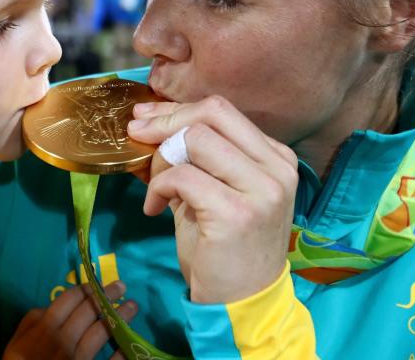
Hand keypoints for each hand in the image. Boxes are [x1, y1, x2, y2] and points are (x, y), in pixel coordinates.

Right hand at [3, 281, 135, 359]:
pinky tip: (130, 344)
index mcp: (45, 330)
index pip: (67, 301)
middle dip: (105, 296)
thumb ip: (30, 322)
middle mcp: (63, 342)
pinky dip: (120, 355)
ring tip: (133, 306)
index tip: (97, 283)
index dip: (84, 289)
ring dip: (118, 318)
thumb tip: (48, 307)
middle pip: (87, 313)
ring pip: (100, 334)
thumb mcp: (16, 344)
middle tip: (121, 285)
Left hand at [127, 96, 298, 303]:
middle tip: (138, 138)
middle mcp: (276, 169)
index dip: (177, 110)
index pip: (221, 111)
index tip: (145, 118)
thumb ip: (189, 157)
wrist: (240, 305)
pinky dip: (159, 187)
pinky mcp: (238, 214)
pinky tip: (154, 208)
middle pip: (211, 114)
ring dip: (163, 159)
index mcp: (275, 158)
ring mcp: (262, 190)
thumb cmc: (223, 249)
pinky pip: (183, 176)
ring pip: (197, 139)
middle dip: (166, 122)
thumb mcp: (209, 193)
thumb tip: (144, 122)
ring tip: (157, 187)